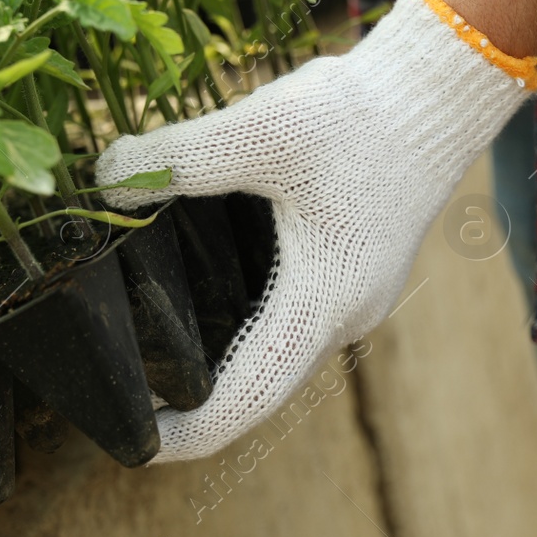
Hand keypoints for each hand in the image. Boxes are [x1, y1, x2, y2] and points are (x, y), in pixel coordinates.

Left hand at [95, 0, 536, 460]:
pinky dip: (243, 329)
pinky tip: (199, 306)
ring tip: (152, 362)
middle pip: (261, 383)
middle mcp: (344, 314)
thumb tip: (105, 180)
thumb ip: (174, 159)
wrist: (431, 90)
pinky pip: (290, 319)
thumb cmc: (353, 115)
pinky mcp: (351, 269)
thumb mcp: (254, 130)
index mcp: (323, 299)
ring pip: (277, 353)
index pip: (250, 395)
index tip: (139, 446)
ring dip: (221, 367)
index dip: (193, 431)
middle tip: (126, 397)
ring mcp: (353, 295)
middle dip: (196, 402)